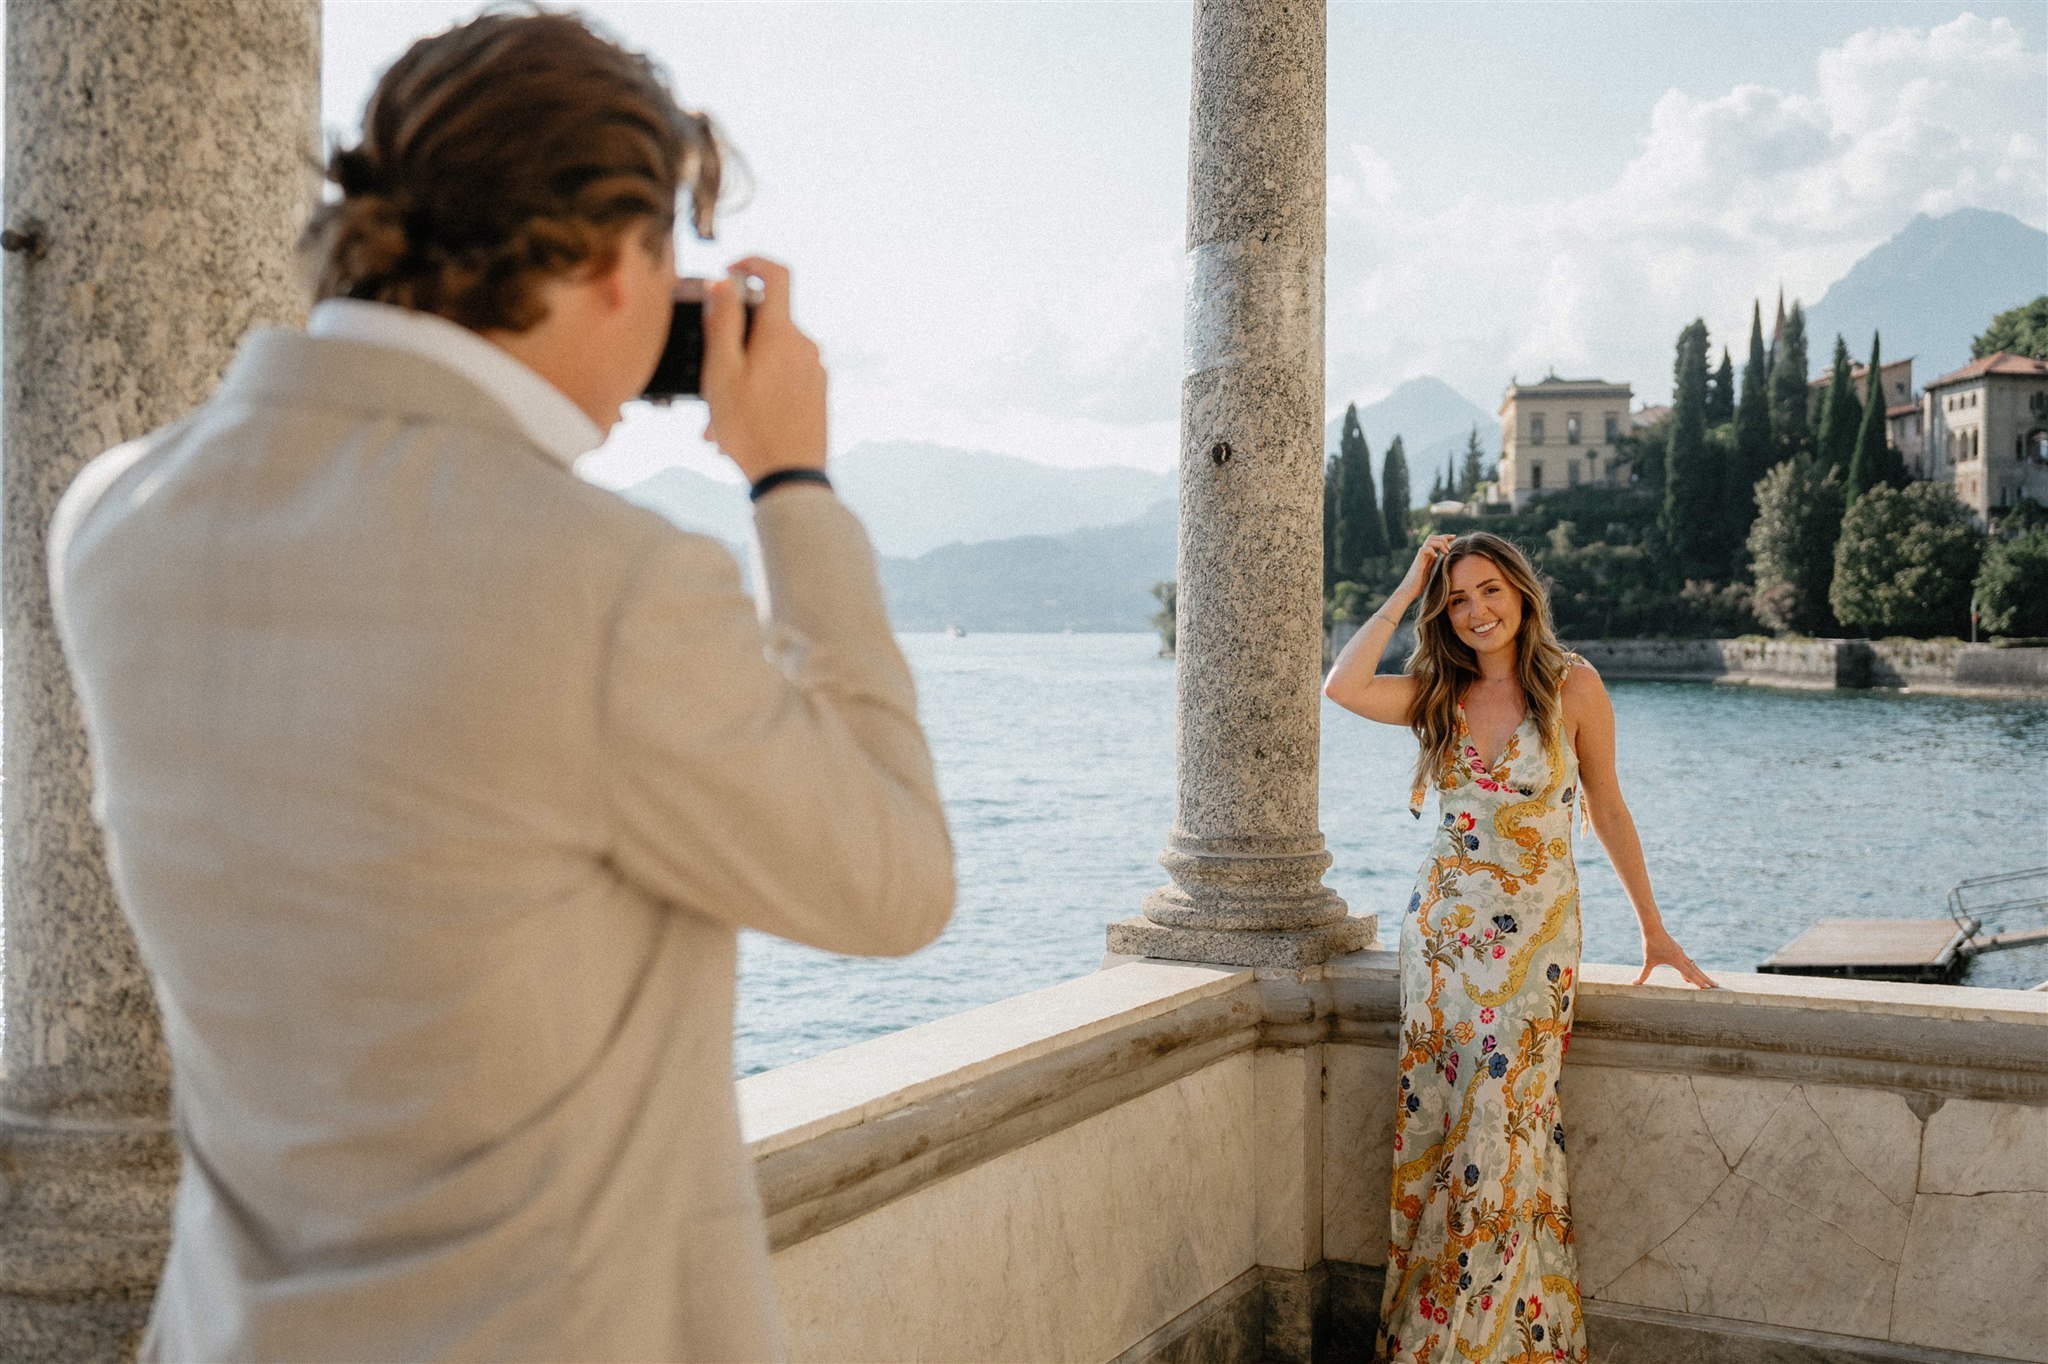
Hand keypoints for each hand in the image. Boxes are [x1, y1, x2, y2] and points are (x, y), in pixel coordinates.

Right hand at [700, 257, 827, 482]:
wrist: (791, 477)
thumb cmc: (751, 429)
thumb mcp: (722, 372)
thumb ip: (723, 322)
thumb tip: (724, 284)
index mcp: (781, 334)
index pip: (776, 274)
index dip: (751, 263)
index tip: (730, 273)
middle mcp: (804, 345)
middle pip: (766, 322)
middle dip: (733, 341)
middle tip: (708, 374)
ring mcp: (814, 369)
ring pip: (770, 356)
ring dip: (742, 375)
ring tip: (718, 416)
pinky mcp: (818, 391)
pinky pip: (782, 378)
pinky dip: (759, 390)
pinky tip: (739, 424)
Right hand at [1390, 533, 1456, 610]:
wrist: (1409, 591)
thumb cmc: (1420, 585)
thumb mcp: (1432, 573)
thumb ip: (1437, 566)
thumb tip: (1449, 564)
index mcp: (1428, 556)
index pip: (1436, 541)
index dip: (1445, 537)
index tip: (1454, 537)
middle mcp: (1424, 554)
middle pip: (1432, 537)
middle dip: (1443, 538)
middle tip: (1450, 548)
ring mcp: (1420, 557)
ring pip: (1429, 540)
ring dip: (1440, 543)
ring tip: (1445, 552)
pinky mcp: (1418, 561)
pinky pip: (1423, 549)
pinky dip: (1431, 550)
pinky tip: (1436, 557)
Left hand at [1634, 930, 1717, 988]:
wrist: (1653, 929)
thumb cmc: (1650, 945)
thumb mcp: (1648, 961)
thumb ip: (1644, 974)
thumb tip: (1634, 983)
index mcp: (1677, 961)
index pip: (1690, 974)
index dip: (1698, 982)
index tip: (1707, 988)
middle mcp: (1682, 958)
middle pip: (1696, 971)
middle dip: (1706, 979)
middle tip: (1716, 986)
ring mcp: (1681, 954)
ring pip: (1693, 967)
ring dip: (1700, 975)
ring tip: (1708, 982)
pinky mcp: (1678, 951)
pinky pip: (1688, 963)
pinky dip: (1692, 969)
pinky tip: (1689, 974)